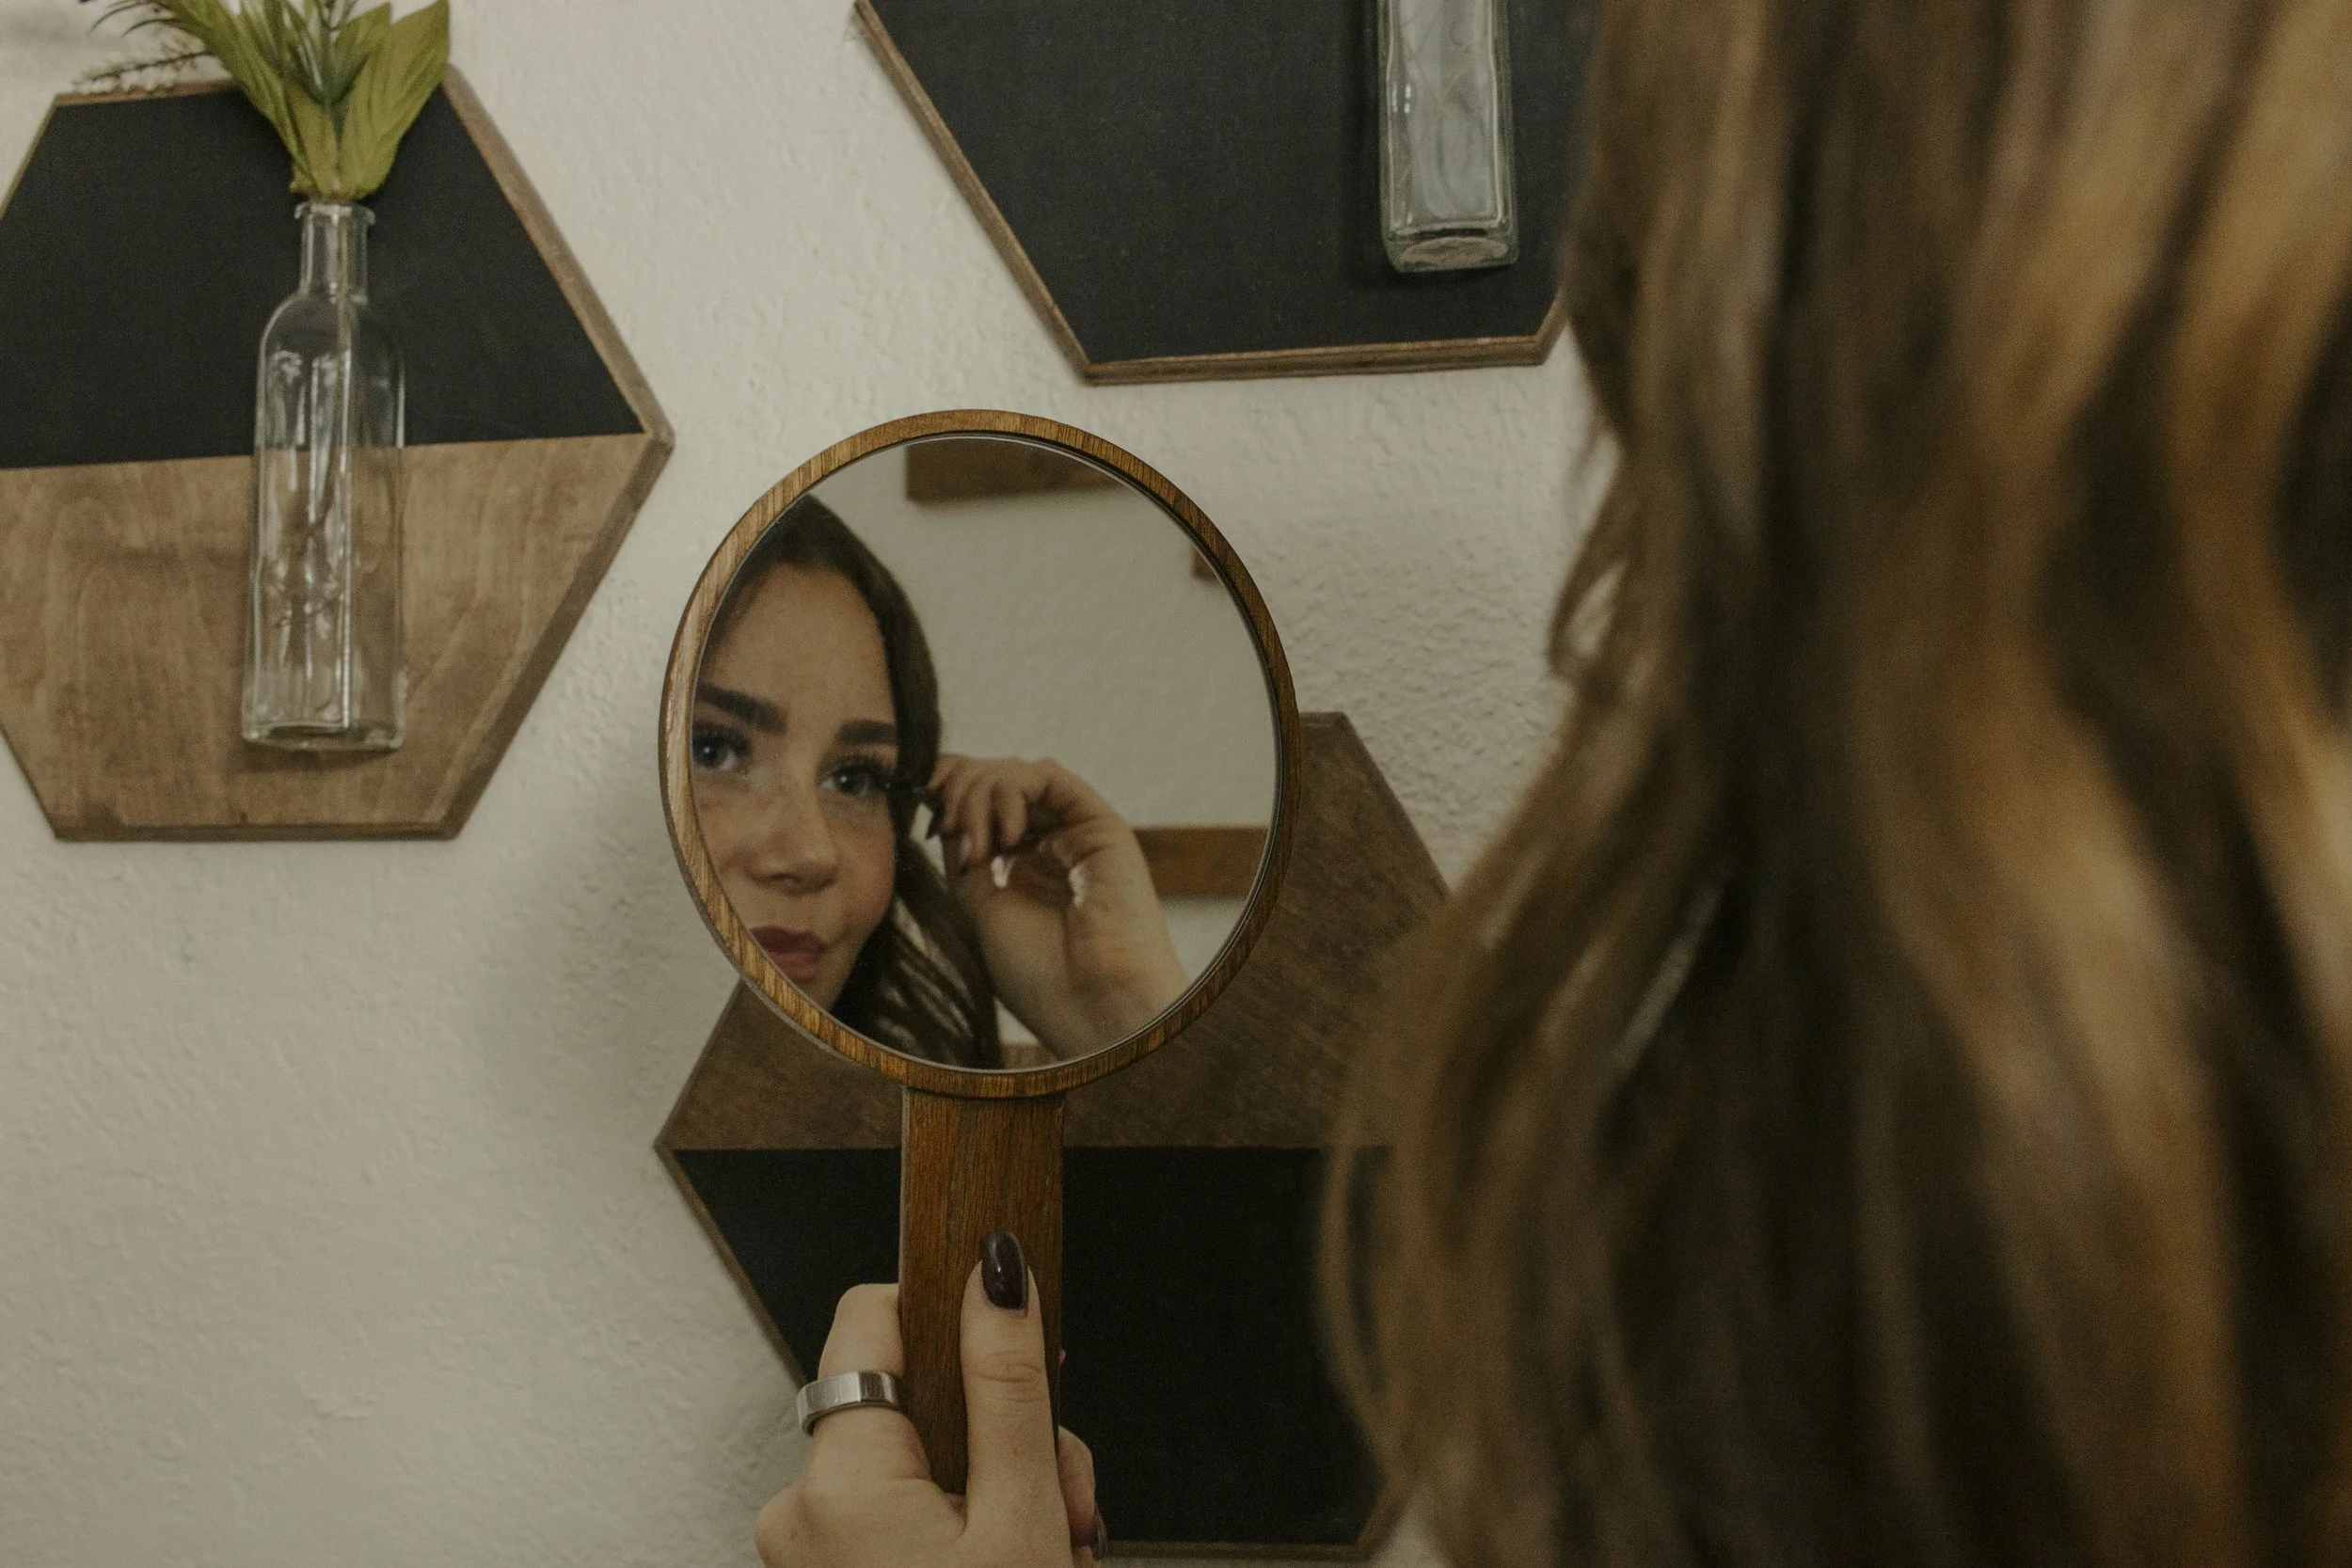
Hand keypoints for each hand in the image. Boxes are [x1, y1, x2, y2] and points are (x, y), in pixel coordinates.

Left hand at [755, 1274, 1104, 1567]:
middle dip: (1003, 1430)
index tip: (1014, 1333)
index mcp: (838, 1483)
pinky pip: (903, 1508)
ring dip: (998, 1485)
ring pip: (920, 1457)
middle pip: (915, 1398)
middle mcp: (803, 1508)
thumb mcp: (1023, 1517)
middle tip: (1065, 1496)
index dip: (951, 1311)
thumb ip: (1007, 1387)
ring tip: (1056, 1542)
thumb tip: (996, 1275)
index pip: (871, 1317)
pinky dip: (963, 1522)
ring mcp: (812, 1547)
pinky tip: (1014, 1556)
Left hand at [929, 755, 1188, 1056]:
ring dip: (979, 795)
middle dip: (957, 794)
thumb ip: (963, 854)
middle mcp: (1049, 844)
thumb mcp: (977, 908)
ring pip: (1015, 773)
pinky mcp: (1100, 823)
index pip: (976, 806)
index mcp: (1020, 868)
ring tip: (979, 847)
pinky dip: (1011, 790)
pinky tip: (1007, 836)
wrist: (1093, 1004)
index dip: (943, 795)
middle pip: (991, 782)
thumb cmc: (1038, 975)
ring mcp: (1074, 831)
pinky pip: (1047, 775)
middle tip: (949, 833)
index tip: (919, 810)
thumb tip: (943, 808)